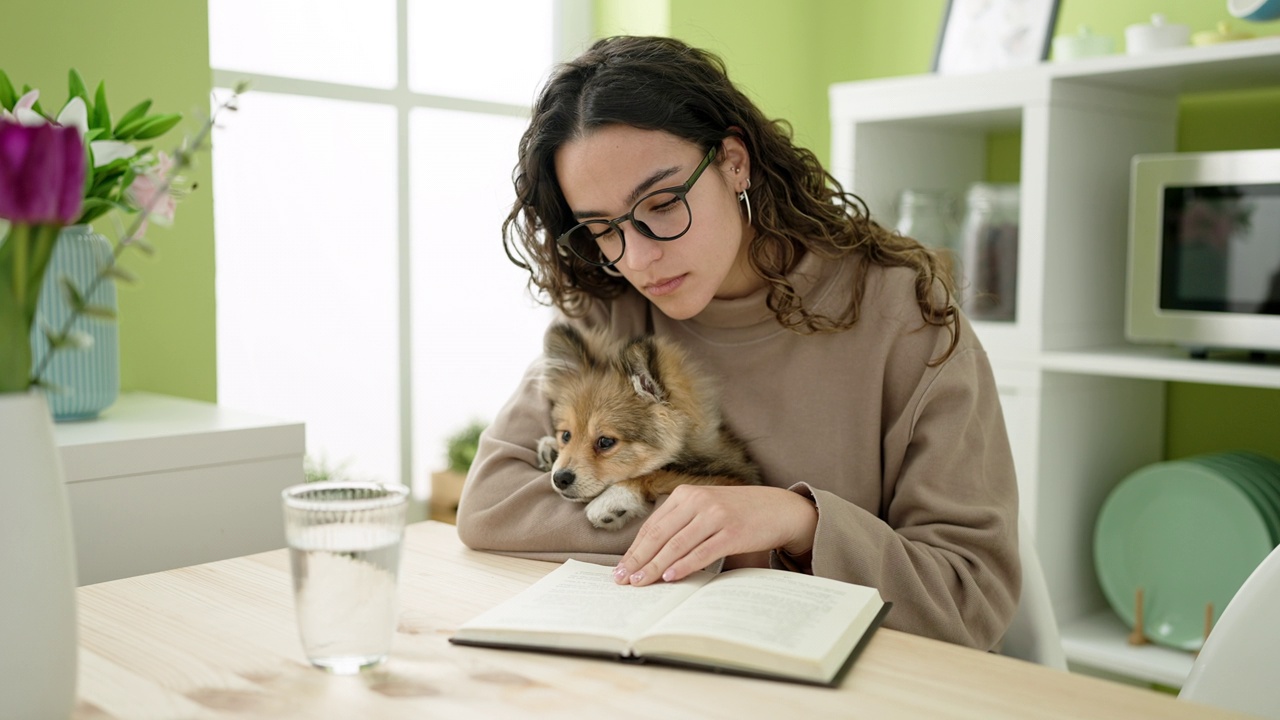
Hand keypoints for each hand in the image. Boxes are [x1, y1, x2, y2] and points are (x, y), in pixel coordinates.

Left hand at [612, 485, 817, 586]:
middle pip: (659, 536)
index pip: (652, 526)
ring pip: (676, 545)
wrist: (778, 508)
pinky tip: (671, 577)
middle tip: (624, 580)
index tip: (621, 569)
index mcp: (686, 494)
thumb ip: (680, 523)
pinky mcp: (732, 532)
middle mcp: (698, 501)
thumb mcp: (705, 509)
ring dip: (655, 567)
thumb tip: (649, 554)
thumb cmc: (738, 512)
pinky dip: (684, 566)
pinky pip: (701, 552)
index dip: (634, 549)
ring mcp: (715, 515)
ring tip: (641, 583)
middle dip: (638, 560)